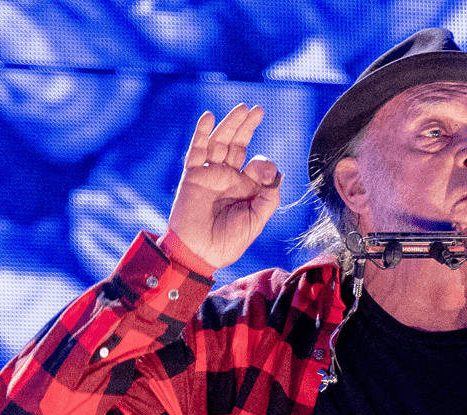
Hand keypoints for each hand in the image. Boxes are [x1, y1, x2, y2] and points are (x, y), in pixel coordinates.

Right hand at [165, 103, 281, 270]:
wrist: (199, 253)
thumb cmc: (228, 242)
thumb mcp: (257, 219)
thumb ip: (269, 196)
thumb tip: (274, 169)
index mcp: (244, 188)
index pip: (257, 164)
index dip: (263, 164)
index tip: (263, 174)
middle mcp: (227, 177)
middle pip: (237, 144)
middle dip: (247, 126)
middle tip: (258, 109)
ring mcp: (209, 174)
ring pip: (219, 142)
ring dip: (230, 124)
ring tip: (241, 108)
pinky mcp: (193, 175)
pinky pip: (196, 150)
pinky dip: (201, 132)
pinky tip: (209, 117)